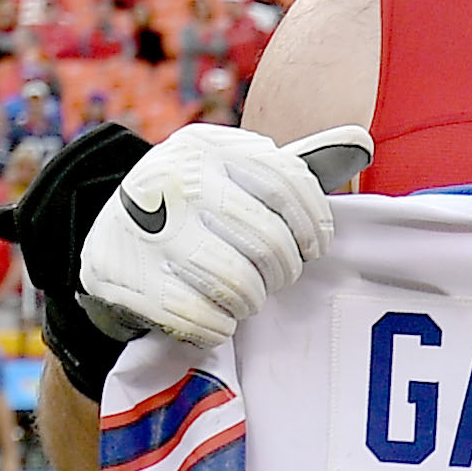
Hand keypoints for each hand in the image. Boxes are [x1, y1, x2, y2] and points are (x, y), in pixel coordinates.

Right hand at [78, 123, 332, 348]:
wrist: (111, 239)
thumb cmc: (197, 210)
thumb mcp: (233, 176)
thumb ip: (290, 169)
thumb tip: (360, 144)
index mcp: (206, 146)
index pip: (287, 183)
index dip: (312, 224)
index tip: (315, 248)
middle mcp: (173, 179)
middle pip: (268, 241)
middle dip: (283, 270)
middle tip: (275, 277)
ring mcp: (144, 227)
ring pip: (238, 283)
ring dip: (251, 301)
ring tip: (245, 296)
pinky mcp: (123, 275)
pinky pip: (201, 317)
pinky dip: (218, 326)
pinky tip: (215, 317)